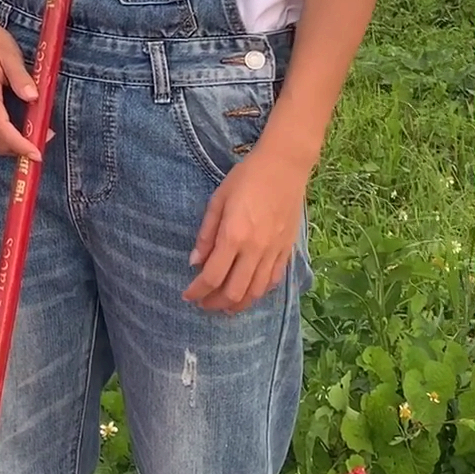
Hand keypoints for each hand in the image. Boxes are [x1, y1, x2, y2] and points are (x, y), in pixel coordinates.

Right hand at [0, 12, 42, 161]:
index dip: (20, 144)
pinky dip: (1, 139)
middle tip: (41, 142)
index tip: (37, 153)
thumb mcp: (10, 54)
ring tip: (31, 139)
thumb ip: (20, 77)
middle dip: (17, 148)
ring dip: (9, 146)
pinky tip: (16, 132)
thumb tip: (33, 98)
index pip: (1, 127)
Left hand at [183, 143, 307, 312]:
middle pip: (234, 291)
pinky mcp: (287, 250)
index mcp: (234, 235)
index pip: (212, 276)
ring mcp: (274, 252)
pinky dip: (259, 292)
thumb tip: (194, 262)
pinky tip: (248, 293)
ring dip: (237, 305)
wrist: (284, 166)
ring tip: (224, 307)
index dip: (197, 291)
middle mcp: (255, 249)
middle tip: (203, 304)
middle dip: (214, 303)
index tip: (187, 295)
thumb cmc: (246, 178)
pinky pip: (273, 281)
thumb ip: (206, 234)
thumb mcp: (218, 200)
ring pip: (256, 292)